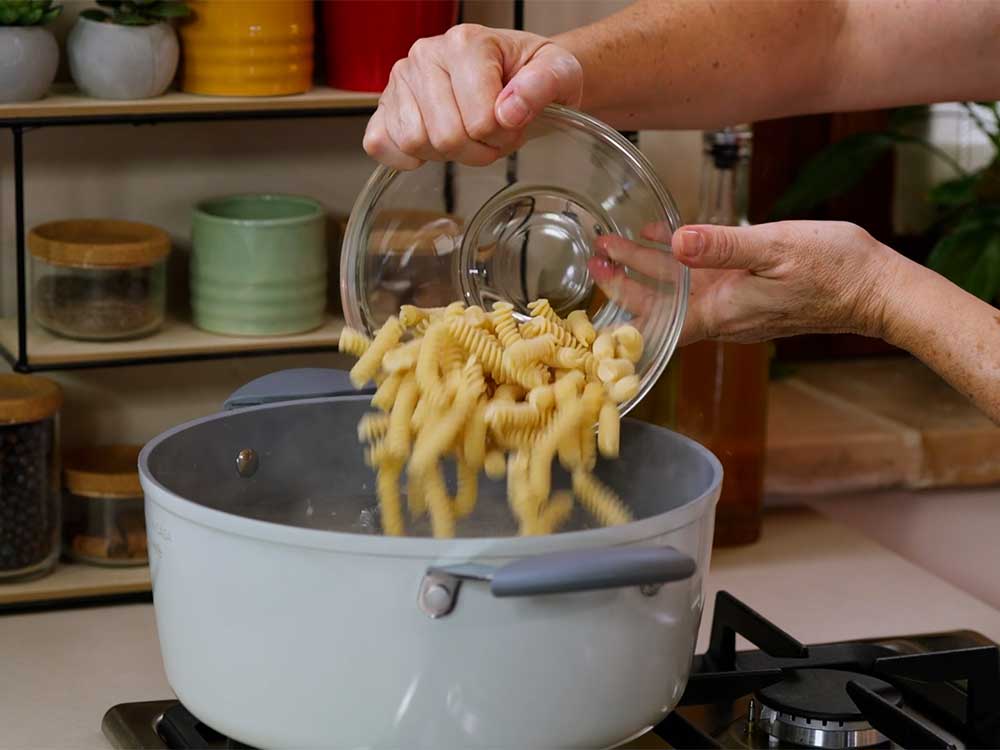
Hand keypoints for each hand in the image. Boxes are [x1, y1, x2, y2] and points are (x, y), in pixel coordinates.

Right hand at [363, 24, 582, 169]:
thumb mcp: (559, 72)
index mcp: (466, 43)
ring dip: (447, 155)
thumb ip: (543, 85)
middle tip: (492, 136)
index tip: (513, 123)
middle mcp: (426, 54)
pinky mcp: (385, 105)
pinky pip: (379, 142)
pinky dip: (405, 157)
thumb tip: (508, 111)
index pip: (479, 120)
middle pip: (446, 136)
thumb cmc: (531, 73)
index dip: (502, 136)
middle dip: (477, 149)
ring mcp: (401, 80)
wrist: (516, 72)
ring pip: (414, 142)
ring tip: (466, 137)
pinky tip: (431, 147)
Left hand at [589, 220, 898, 344]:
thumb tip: (675, 241)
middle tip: (596, 254)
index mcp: (722, 311)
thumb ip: (722, 246)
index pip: (657, 312)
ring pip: (682, 292)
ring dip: (650, 269)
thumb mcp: (774, 248)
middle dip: (626, 279)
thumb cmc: (834, 271)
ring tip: (619, 246)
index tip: (597, 273)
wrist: (878, 291)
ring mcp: (738, 309)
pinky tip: (672, 241)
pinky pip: (707, 283)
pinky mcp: (753, 298)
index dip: (624, 294)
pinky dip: (684, 263)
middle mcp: (724, 317)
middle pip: (662, 303)